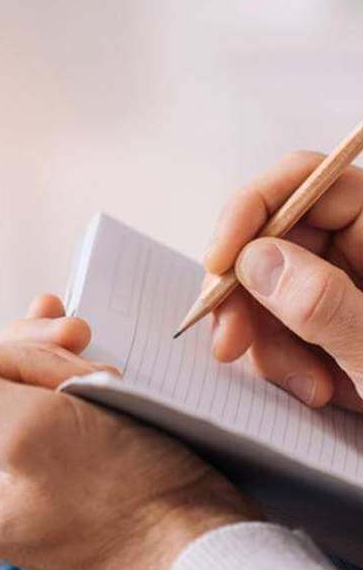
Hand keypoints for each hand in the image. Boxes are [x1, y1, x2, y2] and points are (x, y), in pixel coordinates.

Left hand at [0, 295, 256, 569]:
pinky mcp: (49, 466)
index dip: (13, 359)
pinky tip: (82, 349)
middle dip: (40, 362)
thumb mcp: (25, 431)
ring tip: (106, 373)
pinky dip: (67, 374)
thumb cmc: (120, 493)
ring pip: (18, 382)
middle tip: (93, 358)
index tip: (68, 362)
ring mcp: (9, 475)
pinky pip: (45, 401)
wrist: (196, 537)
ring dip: (61, 366)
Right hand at [206, 151, 362, 410]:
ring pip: (268, 288)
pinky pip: (281, 326)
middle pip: (276, 238)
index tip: (219, 261)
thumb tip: (256, 259)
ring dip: (266, 339)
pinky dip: (281, 359)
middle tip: (229, 342)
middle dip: (246, 293)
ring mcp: (351, 288)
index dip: (253, 209)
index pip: (310, 180)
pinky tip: (313, 389)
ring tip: (303, 386)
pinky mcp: (337, 327)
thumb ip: (326, 306)